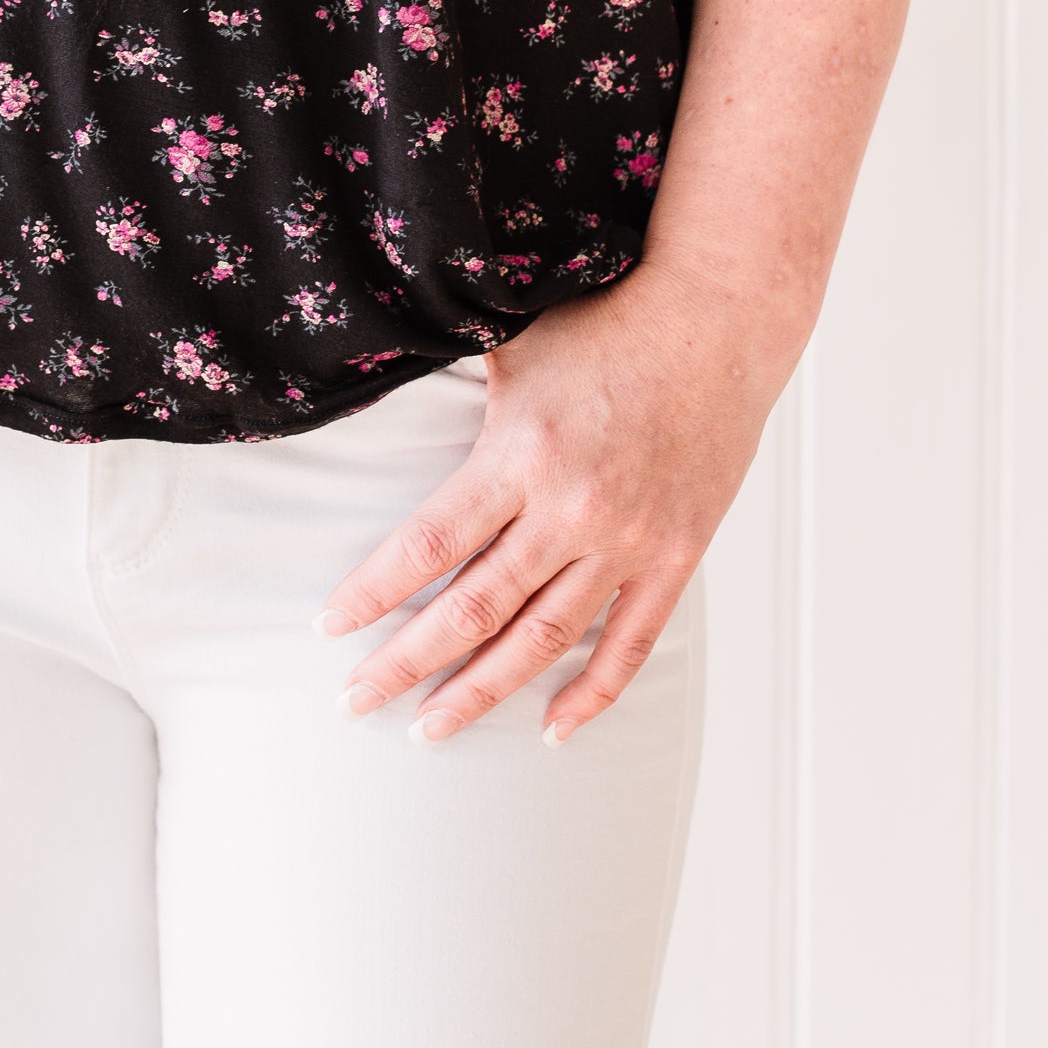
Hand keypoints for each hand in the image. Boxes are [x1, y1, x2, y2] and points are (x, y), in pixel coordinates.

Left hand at [315, 262, 780, 743]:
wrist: (720, 318)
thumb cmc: (606, 319)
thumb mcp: (511, 341)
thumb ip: (448, 382)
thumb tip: (369, 379)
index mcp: (521, 454)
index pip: (428, 545)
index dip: (373, 593)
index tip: (328, 627)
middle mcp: (573, 508)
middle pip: (474, 609)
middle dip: (406, 663)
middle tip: (357, 702)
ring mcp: (629, 540)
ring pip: (543, 640)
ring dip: (482, 691)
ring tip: (431, 728)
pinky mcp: (676, 554)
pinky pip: (629, 642)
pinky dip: (591, 693)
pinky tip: (551, 730)